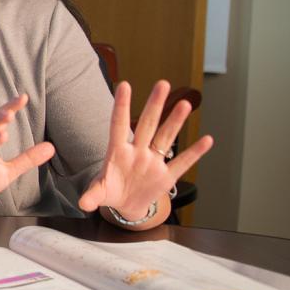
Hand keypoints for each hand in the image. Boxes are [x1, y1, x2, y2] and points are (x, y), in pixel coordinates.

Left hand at [77, 80, 213, 222]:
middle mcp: (137, 152)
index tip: (124, 85)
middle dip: (154, 105)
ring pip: (165, 138)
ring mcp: (153, 162)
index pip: (118, 124)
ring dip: (175, 122)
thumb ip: (91, 196)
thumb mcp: (99, 193)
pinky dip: (195, 153)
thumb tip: (82, 203)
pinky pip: (182, 162)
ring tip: (184, 104)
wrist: (127, 205)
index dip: (122, 106)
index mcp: (117, 152)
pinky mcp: (166, 176)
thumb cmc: (111, 192)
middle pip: (147, 125)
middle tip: (162, 84)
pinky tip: (207, 140)